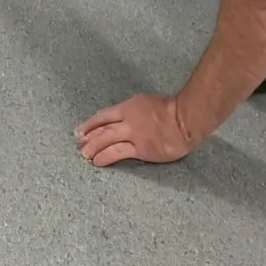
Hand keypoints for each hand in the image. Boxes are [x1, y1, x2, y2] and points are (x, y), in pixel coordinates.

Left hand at [75, 94, 194, 167]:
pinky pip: (118, 153)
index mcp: (130, 106)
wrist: (187, 119)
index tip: (81, 130)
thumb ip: (136, 111)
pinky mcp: (141, 149)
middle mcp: (128, 119)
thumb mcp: (149, 103)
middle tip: (79, 143)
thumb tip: (127, 118)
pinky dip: (106, 157)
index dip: (91, 123)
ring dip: (93, 147)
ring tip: (84, 155)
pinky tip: (98, 162)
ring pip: (106, 140)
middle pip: (102, 128)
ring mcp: (134, 134)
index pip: (105, 115)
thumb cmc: (174, 110)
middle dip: (88, 136)